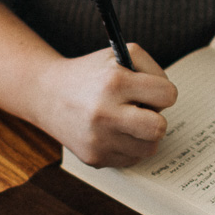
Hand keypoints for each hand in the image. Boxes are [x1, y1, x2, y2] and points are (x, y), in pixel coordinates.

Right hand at [36, 44, 177, 167]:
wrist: (47, 94)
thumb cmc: (91, 74)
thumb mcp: (118, 55)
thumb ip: (150, 69)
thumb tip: (167, 99)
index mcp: (114, 83)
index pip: (167, 95)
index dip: (163, 92)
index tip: (151, 91)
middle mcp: (105, 114)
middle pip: (159, 128)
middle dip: (157, 118)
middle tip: (143, 110)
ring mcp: (98, 140)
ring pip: (149, 148)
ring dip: (143, 135)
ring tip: (126, 121)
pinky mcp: (95, 158)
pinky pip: (131, 159)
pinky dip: (128, 146)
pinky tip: (112, 132)